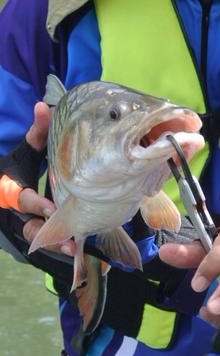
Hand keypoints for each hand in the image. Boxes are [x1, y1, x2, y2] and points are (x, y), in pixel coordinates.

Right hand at [0, 103, 73, 252]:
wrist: (5, 187)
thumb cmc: (18, 168)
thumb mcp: (25, 151)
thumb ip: (36, 132)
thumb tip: (45, 106)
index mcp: (11, 190)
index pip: (22, 199)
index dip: (36, 204)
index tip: (51, 208)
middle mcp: (15, 212)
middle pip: (28, 227)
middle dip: (45, 233)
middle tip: (66, 239)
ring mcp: (23, 225)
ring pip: (37, 240)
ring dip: (54, 245)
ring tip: (72, 249)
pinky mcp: (35, 233)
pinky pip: (46, 244)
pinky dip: (58, 248)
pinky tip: (76, 250)